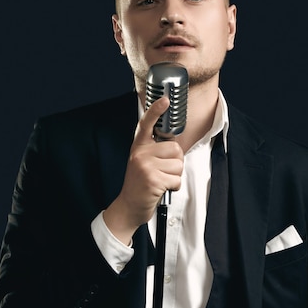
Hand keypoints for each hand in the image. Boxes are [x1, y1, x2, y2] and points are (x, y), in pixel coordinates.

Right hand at [103, 96, 183, 243]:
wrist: (129, 207)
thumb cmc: (139, 185)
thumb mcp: (142, 163)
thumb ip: (155, 151)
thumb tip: (174, 143)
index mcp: (139, 147)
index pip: (147, 124)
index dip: (156, 111)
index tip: (165, 100)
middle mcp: (140, 154)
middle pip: (175, 149)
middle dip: (175, 163)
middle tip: (163, 172)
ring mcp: (145, 166)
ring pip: (178, 165)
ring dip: (175, 176)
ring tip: (161, 181)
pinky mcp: (152, 179)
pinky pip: (176, 179)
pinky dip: (173, 187)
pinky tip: (162, 189)